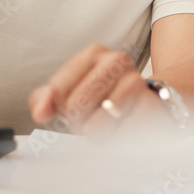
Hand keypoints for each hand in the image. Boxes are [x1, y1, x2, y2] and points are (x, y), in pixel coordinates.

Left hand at [28, 44, 161, 134]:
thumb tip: (41, 111)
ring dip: (99, 134)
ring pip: (94, 127)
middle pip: (74, 107)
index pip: (57, 90)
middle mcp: (117, 61)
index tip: (75, 106)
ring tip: (111, 122)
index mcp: (94, 53)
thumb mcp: (72, 92)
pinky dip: (116, 140)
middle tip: (95, 116)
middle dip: (79, 122)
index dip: (60, 107)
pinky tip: (125, 128)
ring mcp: (136, 82)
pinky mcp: (149, 106)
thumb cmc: (108, 98)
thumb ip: (47, 99)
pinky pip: (117, 138)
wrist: (151, 103)